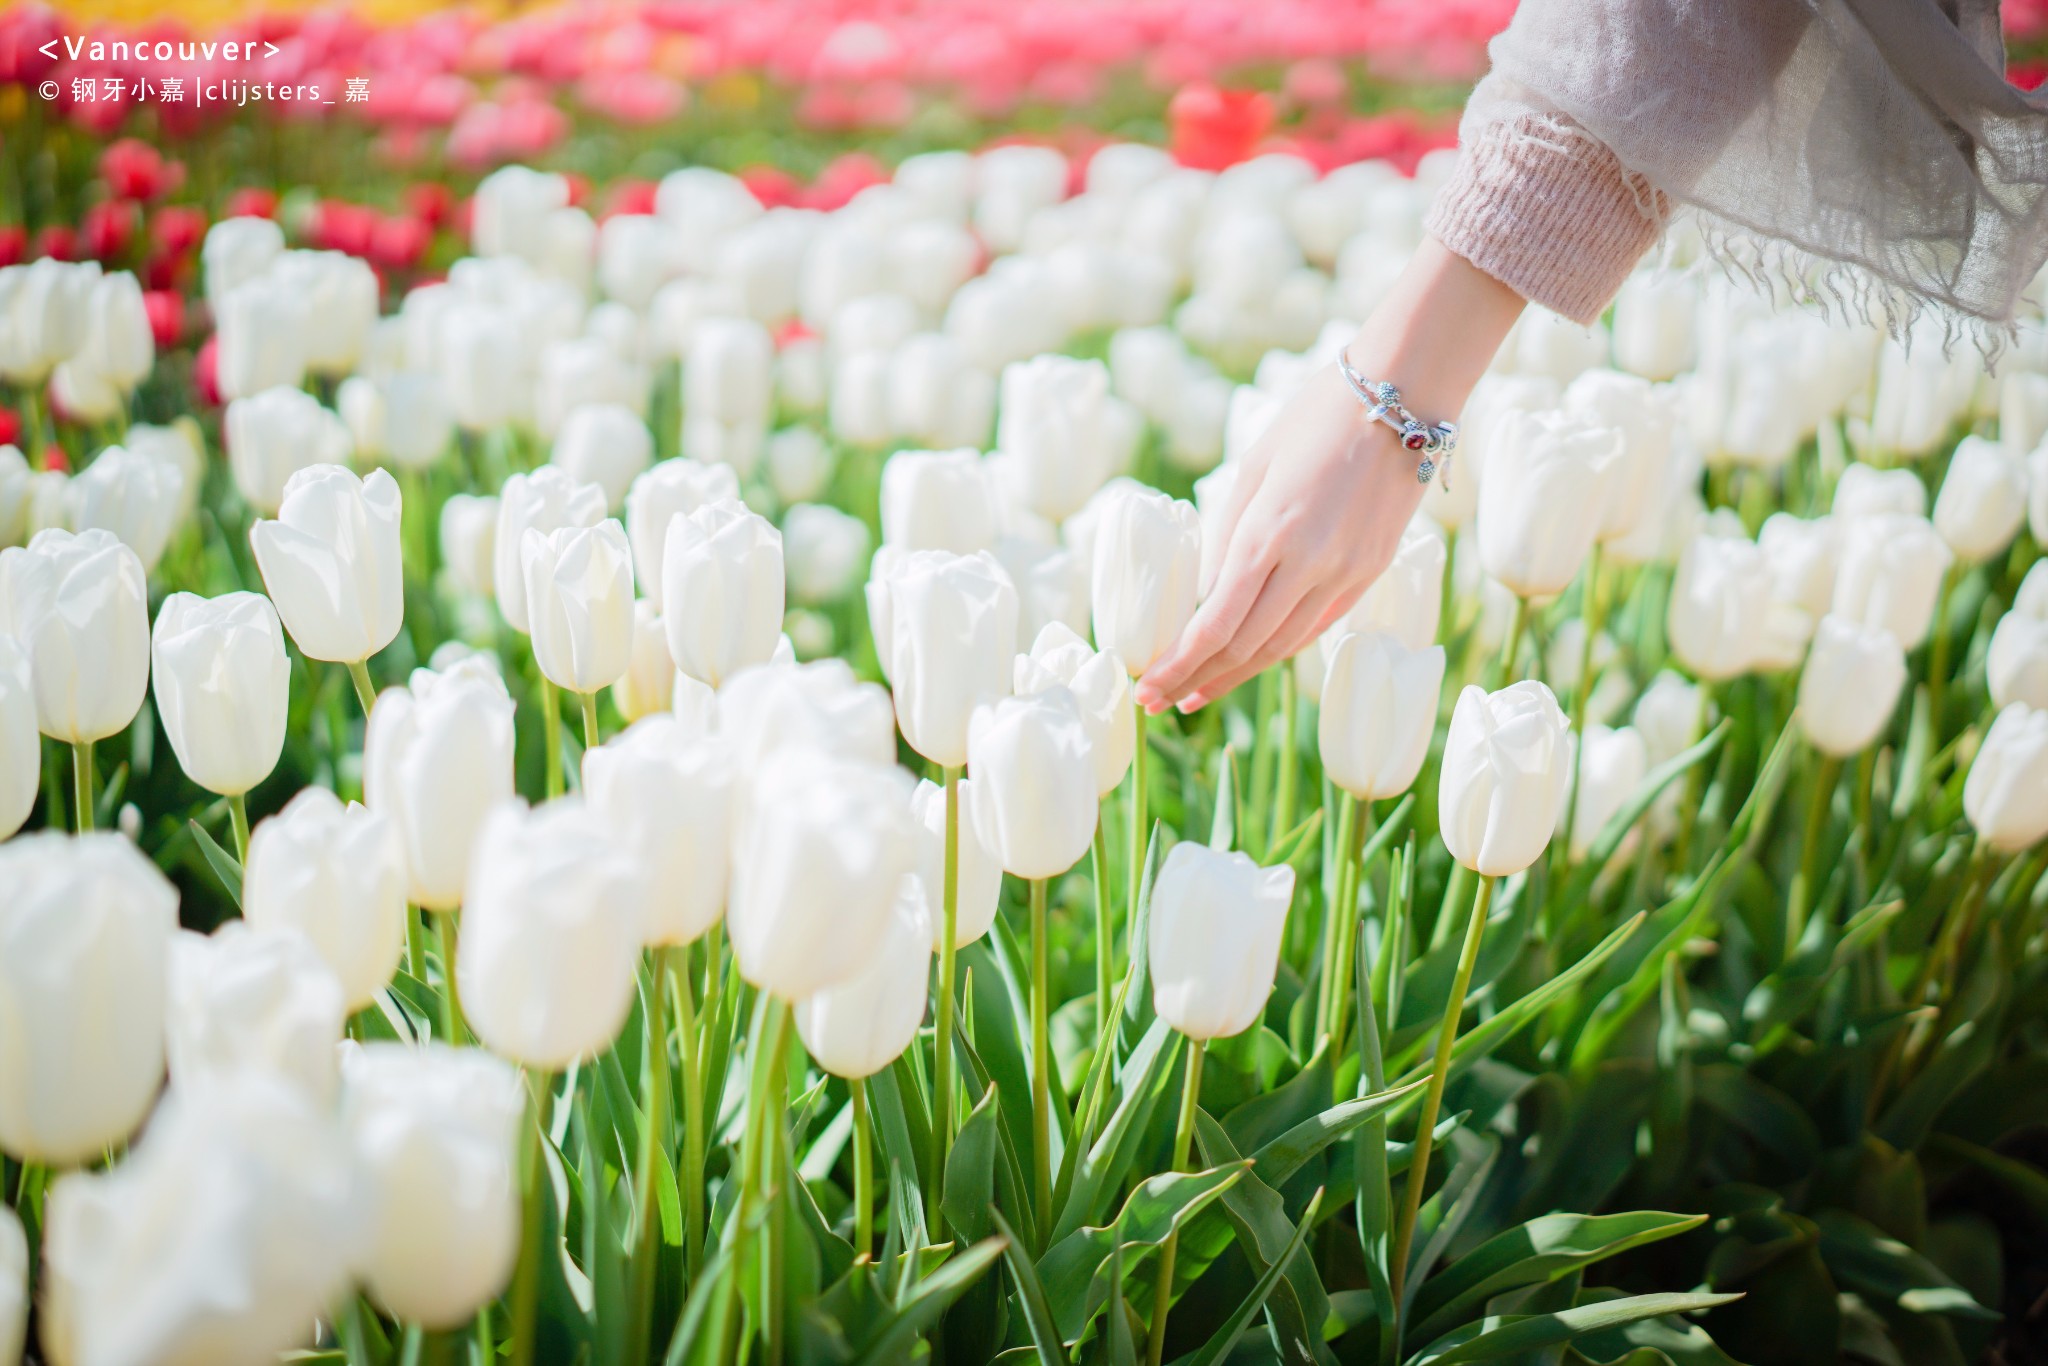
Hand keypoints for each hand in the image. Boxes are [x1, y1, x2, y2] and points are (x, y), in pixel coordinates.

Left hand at [1132, 237, 1526, 714]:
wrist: (1405, 395)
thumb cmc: (1316, 415)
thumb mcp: (1254, 467)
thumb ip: (1229, 534)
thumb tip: (1208, 593)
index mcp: (1269, 533)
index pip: (1216, 624)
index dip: (1179, 664)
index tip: (1146, 685)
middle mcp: (1309, 564)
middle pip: (1246, 647)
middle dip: (1198, 679)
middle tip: (1159, 699)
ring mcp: (1347, 572)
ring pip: (1283, 647)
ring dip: (1237, 675)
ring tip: (1198, 692)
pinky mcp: (1371, 572)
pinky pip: (1317, 627)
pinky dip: (1279, 649)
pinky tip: (1251, 660)